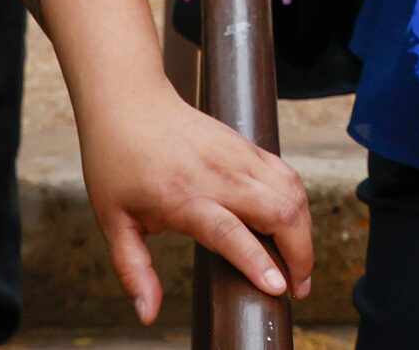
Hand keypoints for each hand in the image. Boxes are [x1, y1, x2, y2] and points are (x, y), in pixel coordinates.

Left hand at [76, 73, 313, 318]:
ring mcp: (238, 156)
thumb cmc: (117, 162)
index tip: (279, 288)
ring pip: (292, 190)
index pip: (231, 232)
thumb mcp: (115, 223)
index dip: (259, 261)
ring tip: (301, 263)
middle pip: (279, 210)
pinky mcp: (247, 146)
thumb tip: (147, 314)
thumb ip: (134, 271)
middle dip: (300, 253)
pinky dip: (298, 203)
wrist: (130, 103)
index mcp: (184, 198)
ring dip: (304, 229)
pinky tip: (294, 225)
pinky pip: (286, 174)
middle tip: (299, 288)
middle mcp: (219, 175)